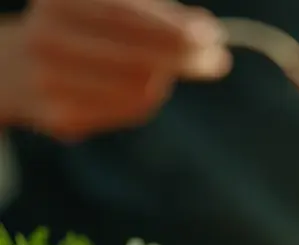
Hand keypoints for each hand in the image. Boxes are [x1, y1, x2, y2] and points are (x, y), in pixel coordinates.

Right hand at [8, 0, 228, 139]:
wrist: (12, 69)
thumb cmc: (78, 30)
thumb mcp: (106, 7)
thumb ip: (156, 14)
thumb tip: (206, 31)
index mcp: (60, 3)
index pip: (128, 17)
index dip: (175, 27)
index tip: (210, 34)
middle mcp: (49, 41)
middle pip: (140, 57)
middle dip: (186, 57)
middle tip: (217, 59)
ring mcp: (51, 83)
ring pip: (141, 88)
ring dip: (167, 79)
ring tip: (169, 71)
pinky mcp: (61, 117)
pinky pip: (129, 110)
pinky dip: (145, 97)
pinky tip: (142, 87)